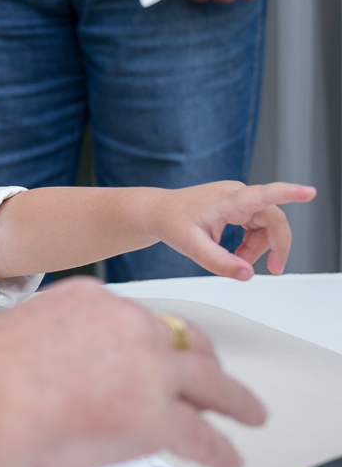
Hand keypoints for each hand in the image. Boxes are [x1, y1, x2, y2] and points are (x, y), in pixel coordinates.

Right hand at [0, 278, 265, 466]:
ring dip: (232, 399)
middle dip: (202, 361)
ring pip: (209, 381)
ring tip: (245, 411)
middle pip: (182, 340)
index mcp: (86, 299)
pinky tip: (224, 455)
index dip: (149, 343)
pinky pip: (203, 432)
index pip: (133, 319)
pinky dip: (219, 447)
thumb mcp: (15, 341)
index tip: (151, 355)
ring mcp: (147, 366)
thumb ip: (46, 352)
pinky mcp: (157, 414)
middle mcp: (124, 322)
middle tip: (213, 378)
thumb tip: (45, 380)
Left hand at [150, 181, 315, 278]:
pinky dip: (252, 242)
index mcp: (227, 200)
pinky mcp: (237, 205)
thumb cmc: (171, 223)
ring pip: (267, 224)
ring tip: (240, 260)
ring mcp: (238, 199)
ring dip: (260, 247)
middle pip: (273, 220)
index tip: (308, 192)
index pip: (263, 195)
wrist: (158, 212)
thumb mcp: (192, 247)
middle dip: (276, 246)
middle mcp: (237, 195)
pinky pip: (257, 225)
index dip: (288, 193)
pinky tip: (238, 253)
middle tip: (273, 269)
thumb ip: (219, 262)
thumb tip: (247, 273)